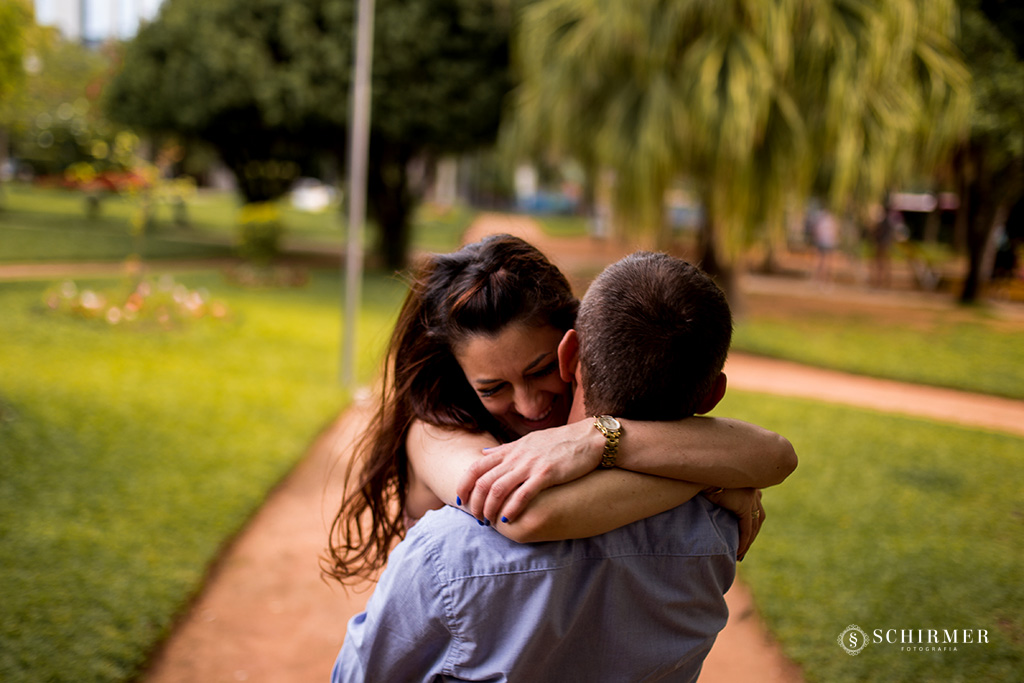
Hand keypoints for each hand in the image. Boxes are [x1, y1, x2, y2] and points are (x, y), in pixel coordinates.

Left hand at [456, 421, 602, 523]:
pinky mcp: (547, 474)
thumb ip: (505, 449)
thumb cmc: (560, 441)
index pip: (477, 466)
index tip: (460, 500)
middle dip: (475, 503)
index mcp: (511, 449)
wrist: (590, 438)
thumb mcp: (528, 440)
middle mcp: (517, 456)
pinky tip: (508, 520)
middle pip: (484, 481)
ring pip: (498, 488)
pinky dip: (512, 508)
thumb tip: (483, 452)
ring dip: (490, 508)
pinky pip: (523, 494)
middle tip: (475, 518)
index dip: (464, 484)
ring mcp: (530, 465)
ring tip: (488, 522)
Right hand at [703, 487, 764, 560]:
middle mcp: (753, 490)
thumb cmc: (700, 481)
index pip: (754, 509)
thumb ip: (722, 500)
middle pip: (758, 518)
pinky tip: (738, 551)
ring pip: (754, 526)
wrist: (698, 475)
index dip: (750, 525)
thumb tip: (717, 510)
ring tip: (740, 554)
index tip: (744, 538)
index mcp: (749, 485)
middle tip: (743, 549)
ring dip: (749, 541)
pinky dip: (744, 541)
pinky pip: (746, 528)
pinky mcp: (744, 505)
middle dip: (752, 535)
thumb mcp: (715, 492)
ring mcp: (751, 497)